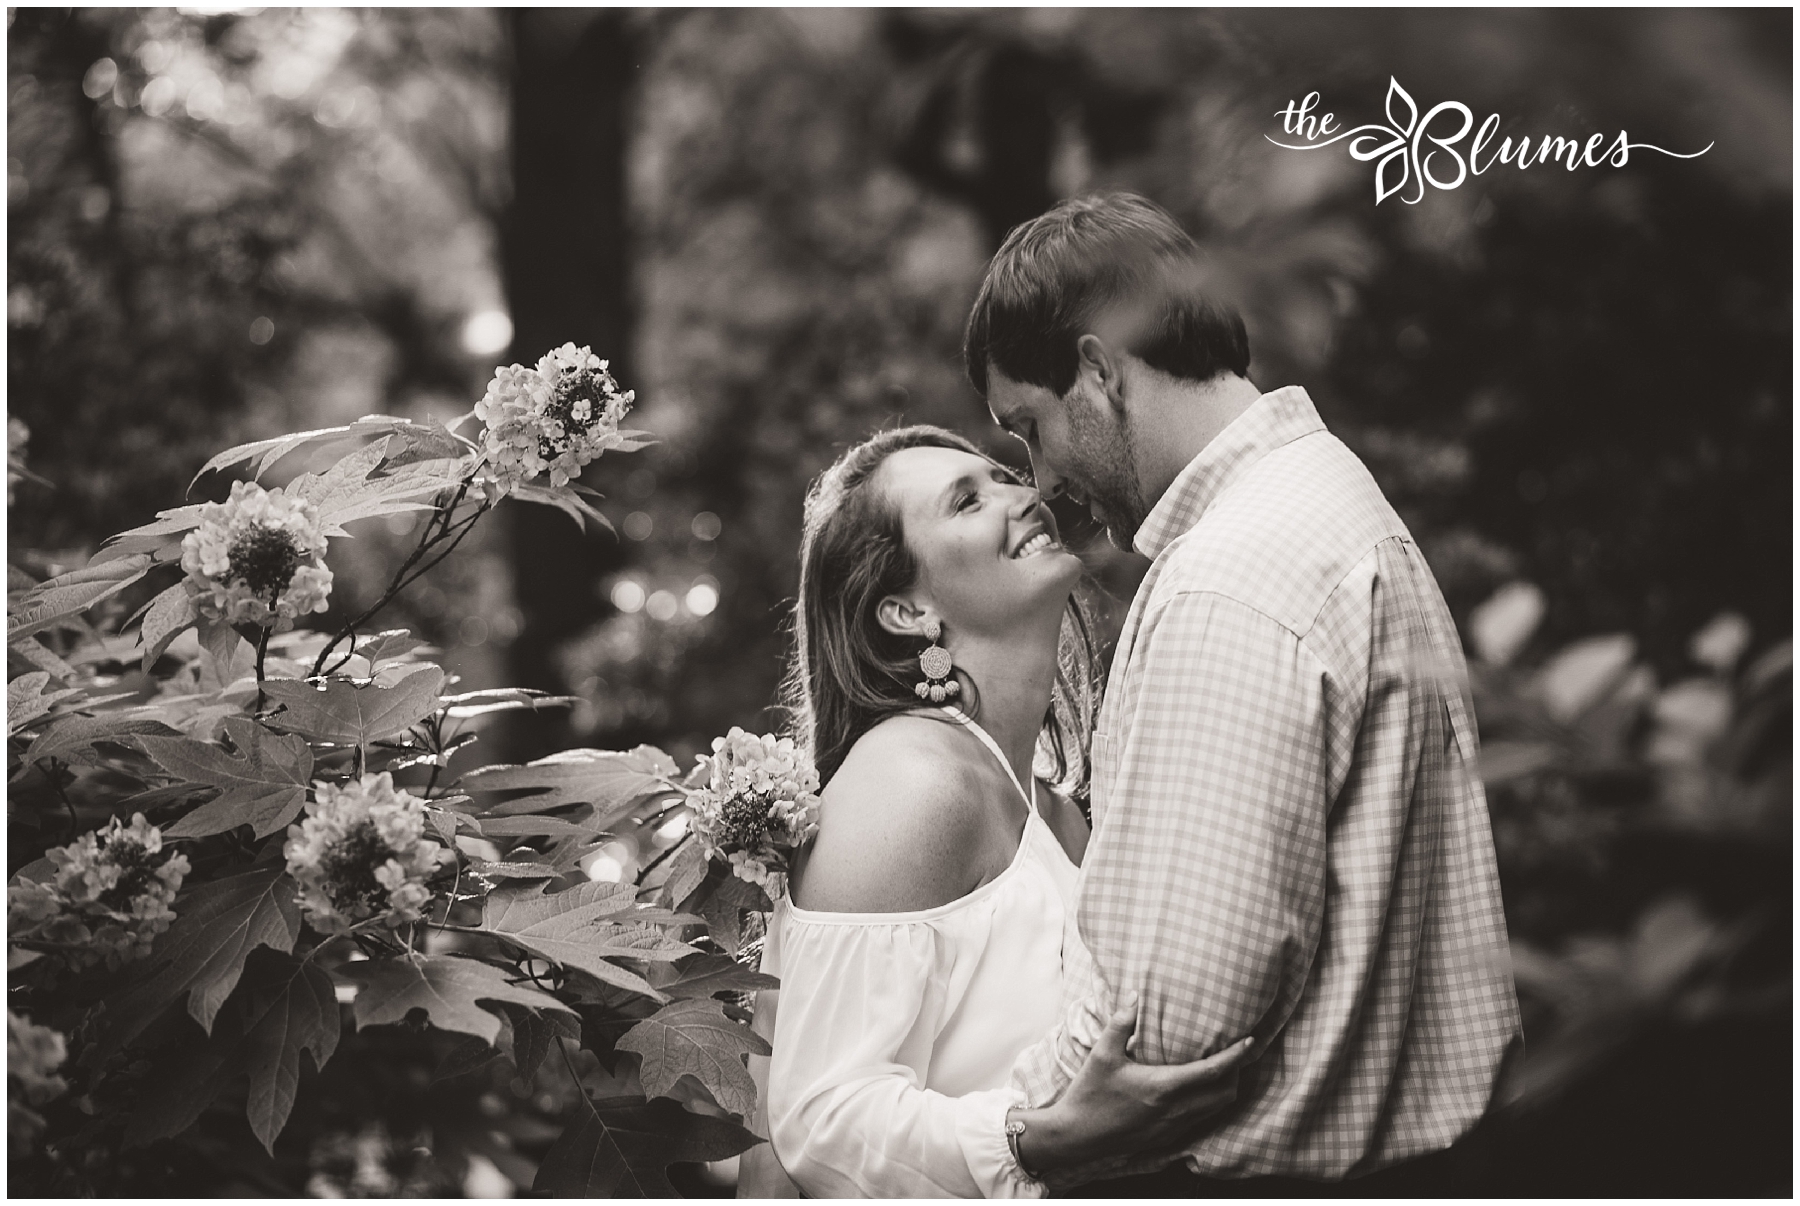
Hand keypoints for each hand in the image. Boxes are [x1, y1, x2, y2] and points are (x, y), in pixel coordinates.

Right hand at [1014, 994, 1255, 1172]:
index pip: (1213, 1072)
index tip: (1251, 1041)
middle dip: (1237, 1073)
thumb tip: (1134, 996)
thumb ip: (1121, 1023)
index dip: (1236, 1056)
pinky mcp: (1166, 1137)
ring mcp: (1172, 1127)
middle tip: (1236, 1052)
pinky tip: (1198, 1091)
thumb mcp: (1102, 1054)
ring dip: (1225, 1089)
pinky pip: (1201, 1120)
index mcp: (1163, 1087)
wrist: (1076, 1136)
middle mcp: (1175, 1110)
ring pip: (1216, 1110)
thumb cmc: (1089, 1094)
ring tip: (1223, 1069)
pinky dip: (1210, 1104)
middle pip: (1225, 1094)